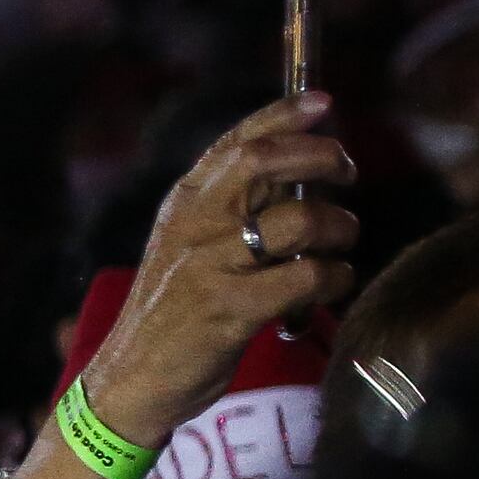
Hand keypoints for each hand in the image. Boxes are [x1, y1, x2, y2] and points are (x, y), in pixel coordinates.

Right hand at [77, 93, 360, 451]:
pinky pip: (308, 276)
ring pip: (302, 220)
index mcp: (186, 201)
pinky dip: (334, 279)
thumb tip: (302, 171)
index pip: (239, 140)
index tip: (323, 102)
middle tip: (347, 176)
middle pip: (268, 162)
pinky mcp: (232, 308)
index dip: (287, 113)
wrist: (132, 377)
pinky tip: (330, 287)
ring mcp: (213, 264)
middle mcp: (196, 222)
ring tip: (338, 249)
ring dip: (340, 231)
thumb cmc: (174, 310)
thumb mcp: (189, 244)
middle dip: (323, 158)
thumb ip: (235, 207)